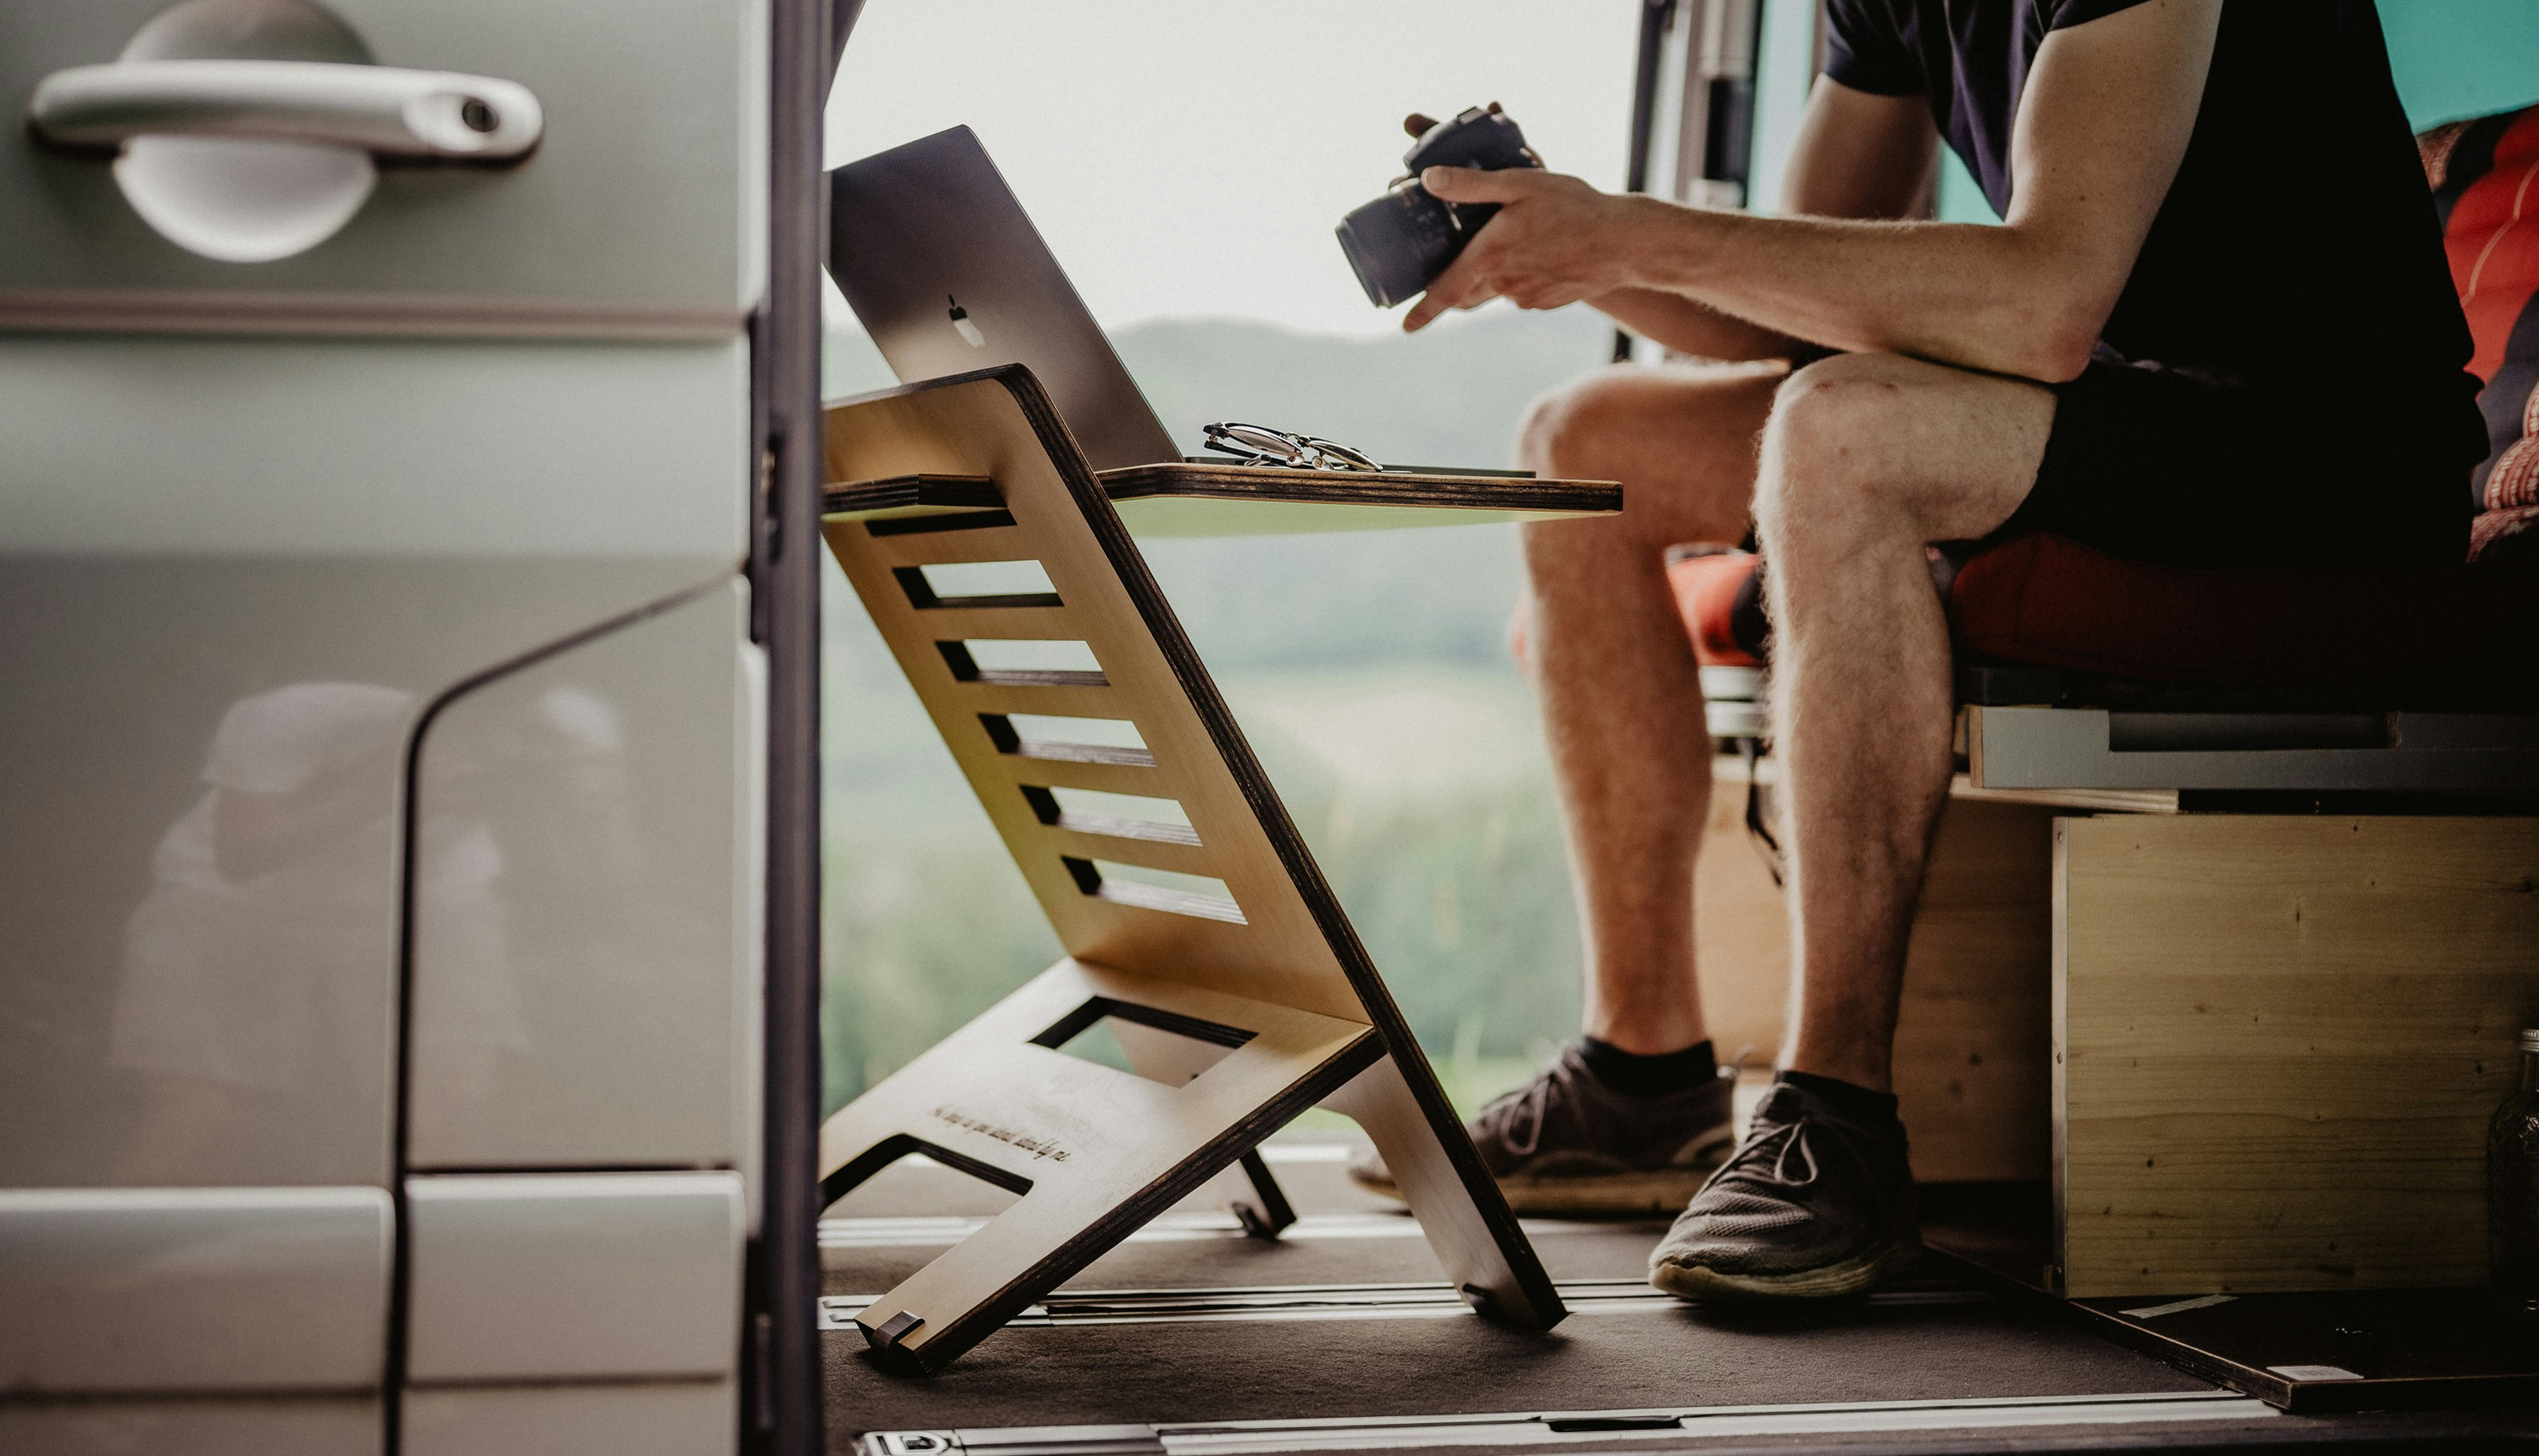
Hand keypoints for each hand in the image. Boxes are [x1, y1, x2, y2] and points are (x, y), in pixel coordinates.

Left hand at [1403, 167, 1635, 331]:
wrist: (1624, 242)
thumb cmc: (1573, 207)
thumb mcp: (1519, 183)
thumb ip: (1471, 185)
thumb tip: (1428, 180)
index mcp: (1488, 256)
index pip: (1445, 291)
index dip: (1423, 312)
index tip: (1404, 327)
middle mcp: (1503, 284)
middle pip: (1466, 291)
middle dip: (1454, 284)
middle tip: (1448, 269)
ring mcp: (1526, 297)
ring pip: (1495, 289)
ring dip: (1492, 273)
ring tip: (1510, 244)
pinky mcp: (1546, 301)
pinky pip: (1522, 291)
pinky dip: (1521, 275)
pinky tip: (1540, 251)